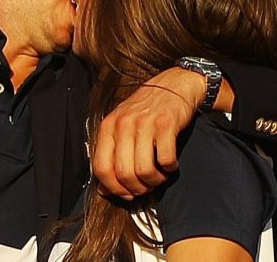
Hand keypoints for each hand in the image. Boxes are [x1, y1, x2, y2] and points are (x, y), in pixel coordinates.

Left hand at [92, 66, 205, 199]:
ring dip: (154, 181)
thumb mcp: (123, 124)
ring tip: (160, 176)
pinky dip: (170, 168)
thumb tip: (105, 189)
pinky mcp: (167, 124)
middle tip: (146, 187)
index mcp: (109, 126)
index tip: (125, 193)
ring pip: (144, 170)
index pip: (101, 167)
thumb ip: (112, 153)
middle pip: (123, 173)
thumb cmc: (148, 107)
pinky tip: (171, 164)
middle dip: (137, 188)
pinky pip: (165, 159)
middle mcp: (124, 124)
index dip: (113, 188)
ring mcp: (146, 123)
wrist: (175, 84)